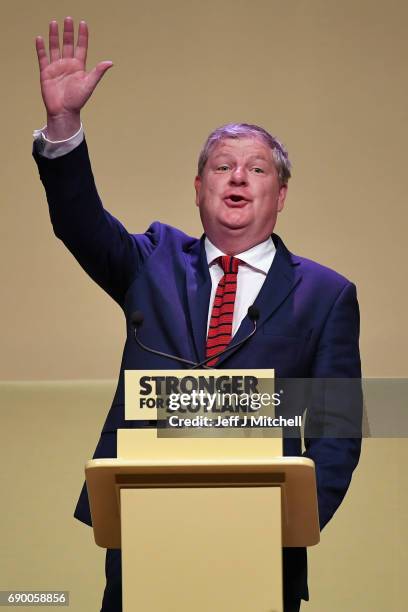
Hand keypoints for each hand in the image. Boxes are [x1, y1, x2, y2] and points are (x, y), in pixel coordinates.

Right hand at [35, 17, 112, 138]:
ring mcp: (56, 67)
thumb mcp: (89, 85)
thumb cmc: (77, 101)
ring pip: (55, 47)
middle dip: (68, 32)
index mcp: (79, 67)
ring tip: (54, 23)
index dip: (82, 36)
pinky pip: (43, 57)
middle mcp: (68, 65)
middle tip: (68, 19)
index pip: (81, 47)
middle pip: (68, 44)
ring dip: (54, 36)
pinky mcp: (46, 72)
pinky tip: (40, 38)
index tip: (83, 23)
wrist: (63, 112)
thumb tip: (110, 62)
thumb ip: (97, 72)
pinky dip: (41, 48)